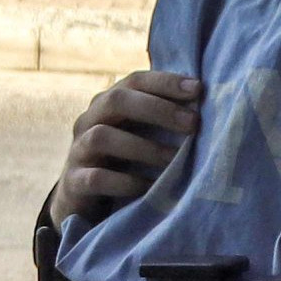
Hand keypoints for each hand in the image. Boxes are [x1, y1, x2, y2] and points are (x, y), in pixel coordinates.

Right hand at [47, 70, 202, 226]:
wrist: (82, 199)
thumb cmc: (122, 160)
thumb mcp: (139, 134)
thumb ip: (161, 119)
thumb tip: (206, 107)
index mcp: (107, 104)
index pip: (134, 81)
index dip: (165, 82)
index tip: (198, 89)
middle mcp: (88, 121)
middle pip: (115, 101)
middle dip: (156, 109)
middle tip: (192, 124)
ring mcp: (78, 151)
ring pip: (102, 137)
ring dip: (143, 147)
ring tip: (175, 159)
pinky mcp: (74, 182)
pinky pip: (97, 178)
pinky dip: (125, 181)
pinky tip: (150, 186)